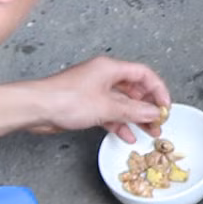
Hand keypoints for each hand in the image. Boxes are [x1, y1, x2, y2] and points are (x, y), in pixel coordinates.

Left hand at [32, 56, 171, 134]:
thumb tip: (153, 112)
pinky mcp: (86, 105)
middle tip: (158, 122)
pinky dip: (119, 123)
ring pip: (122, 103)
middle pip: (134, 89)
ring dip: (135, 117)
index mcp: (110, 68)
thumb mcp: (106, 106)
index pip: (144, 74)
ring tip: (147, 132)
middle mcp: (103, 76)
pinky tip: (126, 135)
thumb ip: (133, 110)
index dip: (158, 90)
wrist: (37, 109)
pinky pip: (109, 112)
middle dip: (147, 107)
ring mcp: (94, 91)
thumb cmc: (66, 99)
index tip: (165, 106)